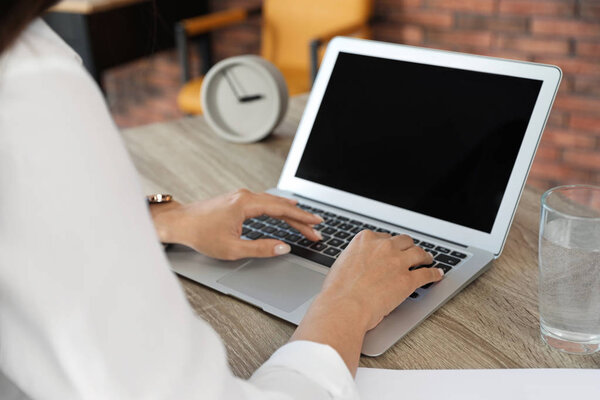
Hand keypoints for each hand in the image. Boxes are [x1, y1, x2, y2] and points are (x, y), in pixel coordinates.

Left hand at [149, 189, 322, 259]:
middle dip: (300, 218)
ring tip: (306, 222)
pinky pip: (264, 202)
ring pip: (273, 203)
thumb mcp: (232, 248)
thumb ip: (261, 248)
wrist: (179, 223)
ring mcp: (241, 196)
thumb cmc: (200, 234)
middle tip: (316, 229)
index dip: (301, 218)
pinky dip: (278, 209)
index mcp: (246, 204)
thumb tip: (283, 247)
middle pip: (281, 206)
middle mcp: (245, 196)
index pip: (282, 210)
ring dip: (290, 213)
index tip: (316, 224)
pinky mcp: (237, 200)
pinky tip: (285, 210)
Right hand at [291, 230, 443, 374]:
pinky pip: (427, 274)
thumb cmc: (338, 291)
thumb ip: (357, 260)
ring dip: (425, 256)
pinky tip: (437, 275)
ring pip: (418, 253)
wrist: (344, 306)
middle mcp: (383, 246)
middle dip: (409, 247)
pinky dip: (434, 274)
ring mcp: (398, 262)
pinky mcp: (408, 279)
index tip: (393, 249)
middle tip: (412, 252)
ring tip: (427, 260)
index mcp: (365, 240)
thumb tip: (362, 266)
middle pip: (404, 241)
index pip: (384, 237)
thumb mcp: (343, 265)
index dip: (391, 244)